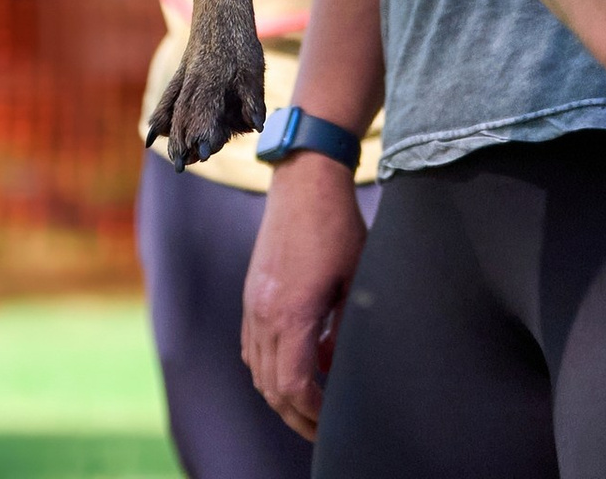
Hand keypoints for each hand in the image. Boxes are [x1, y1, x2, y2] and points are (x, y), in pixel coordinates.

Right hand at [243, 150, 364, 438]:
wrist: (305, 178)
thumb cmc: (338, 226)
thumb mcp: (354, 280)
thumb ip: (345, 332)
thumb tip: (336, 369)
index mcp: (290, 313)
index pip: (293, 386)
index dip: (313, 413)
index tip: (334, 419)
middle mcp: (263, 313)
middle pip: (271, 387)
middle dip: (297, 414)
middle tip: (324, 427)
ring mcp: (252, 302)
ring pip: (258, 370)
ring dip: (281, 393)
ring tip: (311, 401)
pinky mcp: (251, 292)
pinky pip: (252, 346)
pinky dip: (270, 366)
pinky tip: (294, 363)